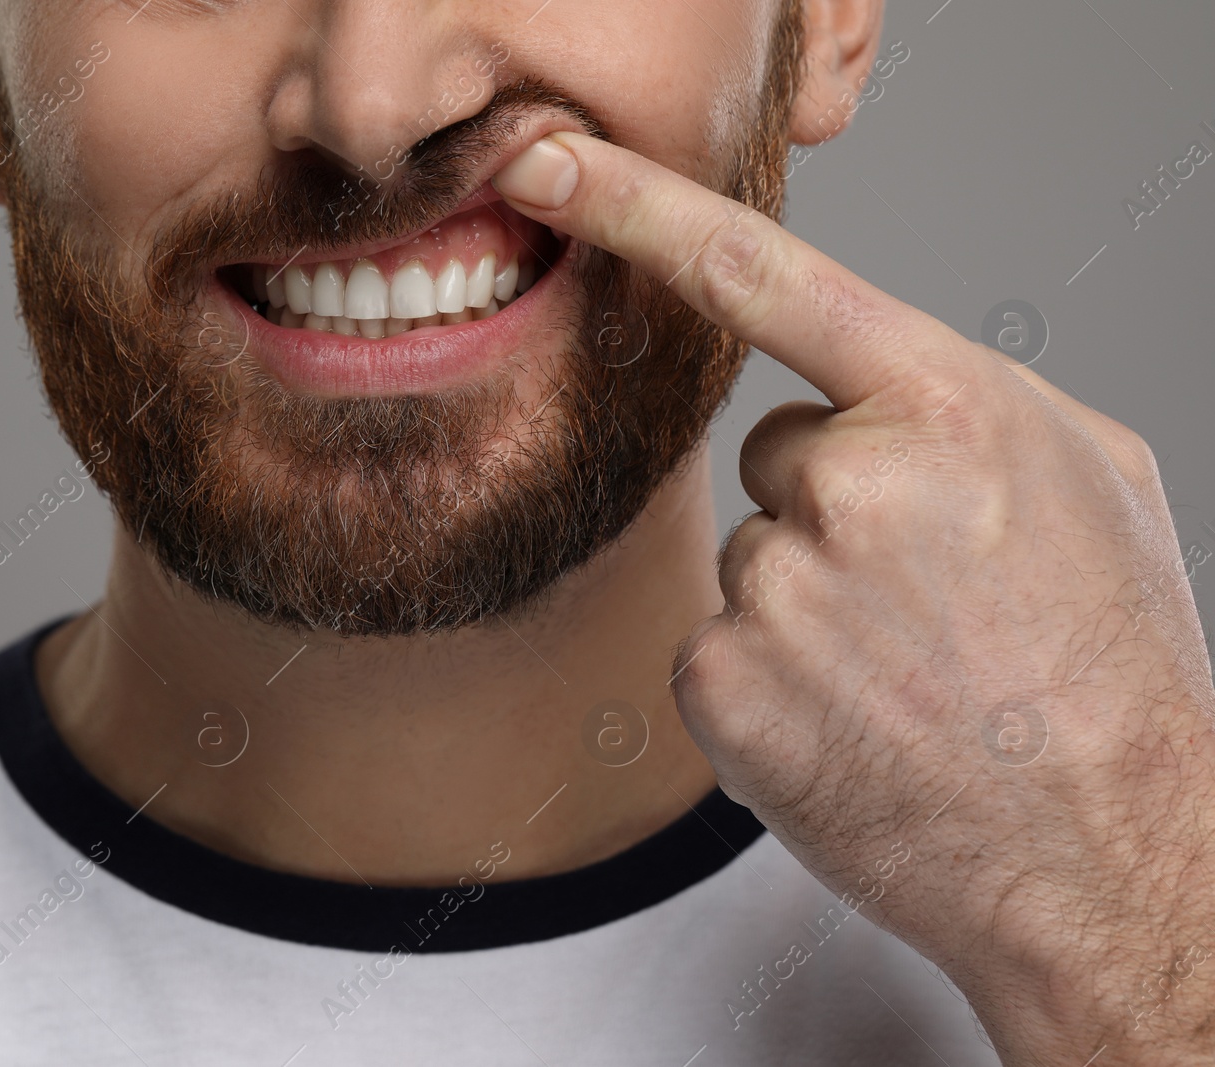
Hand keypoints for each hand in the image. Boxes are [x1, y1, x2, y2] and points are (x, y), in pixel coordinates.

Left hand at [494, 131, 1214, 1065]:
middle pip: (776, 458)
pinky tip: (855, 724)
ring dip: (809, 608)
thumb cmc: (1110, 670)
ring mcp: (776, 589)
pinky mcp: (722, 685)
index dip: (636, 206)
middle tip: (927, 602)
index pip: (762, 275)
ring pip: (753, 558)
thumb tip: (870, 397)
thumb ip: (965, 404)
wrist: (1107, 857)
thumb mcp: (1095, 479)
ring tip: (907, 674)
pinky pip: (718, 645)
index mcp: (945, 409)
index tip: (549, 163)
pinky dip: (771, 683)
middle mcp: (849, 483)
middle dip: (835, 514)